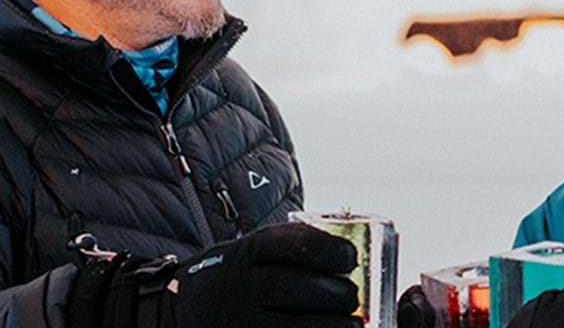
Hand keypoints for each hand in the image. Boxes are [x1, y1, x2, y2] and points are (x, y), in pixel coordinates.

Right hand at [171, 222, 363, 327]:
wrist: (202, 304)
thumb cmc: (255, 275)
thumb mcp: (267, 253)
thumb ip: (305, 253)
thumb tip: (361, 266)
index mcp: (251, 251)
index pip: (287, 244)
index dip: (323, 249)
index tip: (350, 258)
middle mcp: (242, 286)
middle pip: (288, 288)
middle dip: (330, 293)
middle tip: (354, 297)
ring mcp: (241, 321)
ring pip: (288, 327)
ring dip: (329, 326)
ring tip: (354, 324)